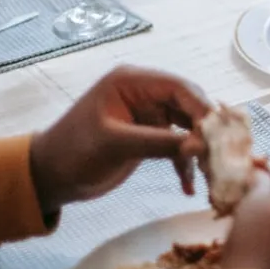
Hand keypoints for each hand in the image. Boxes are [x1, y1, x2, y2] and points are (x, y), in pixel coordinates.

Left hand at [29, 66, 209, 213]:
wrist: (50, 176)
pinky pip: (176, 146)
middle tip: (220, 157)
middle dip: (205, 132)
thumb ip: (159, 143)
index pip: (179, 87)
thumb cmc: (74, 151)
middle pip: (189, 106)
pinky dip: (184, 164)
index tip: (219, 135)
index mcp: (132, 82)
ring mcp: (148, 115)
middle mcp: (144, 94)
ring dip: (198, 151)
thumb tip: (200, 146)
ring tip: (210, 175)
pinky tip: (188, 186)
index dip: (202, 109)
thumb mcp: (116, 144)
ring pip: (187, 127)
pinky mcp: (148, 137)